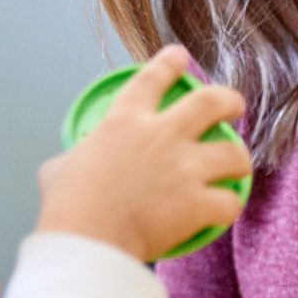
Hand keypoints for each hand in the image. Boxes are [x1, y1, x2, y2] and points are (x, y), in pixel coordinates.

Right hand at [36, 45, 252, 261]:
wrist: (87, 241)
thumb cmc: (67, 207)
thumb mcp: (58, 169)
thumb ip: (71, 160)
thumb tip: (64, 166)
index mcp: (124, 121)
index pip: (152, 77)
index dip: (169, 62)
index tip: (180, 56)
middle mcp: (162, 135)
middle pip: (211, 102)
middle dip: (229, 101)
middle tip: (234, 106)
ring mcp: (184, 168)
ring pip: (233, 152)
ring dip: (239, 159)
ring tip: (238, 167)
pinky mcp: (198, 203)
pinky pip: (230, 202)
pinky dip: (228, 206)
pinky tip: (223, 210)